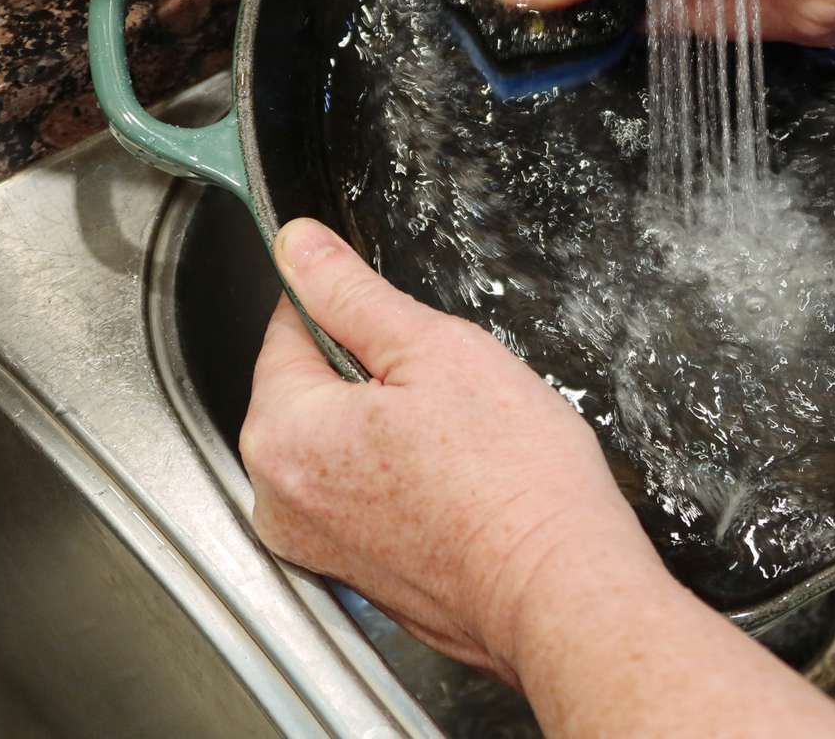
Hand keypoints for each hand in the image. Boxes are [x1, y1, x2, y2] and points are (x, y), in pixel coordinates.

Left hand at [240, 218, 658, 682]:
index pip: (287, 330)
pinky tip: (454, 483)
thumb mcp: (435, 349)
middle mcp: (278, 498)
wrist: (557, 589)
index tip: (398, 320)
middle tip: (447, 389)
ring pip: (339, 443)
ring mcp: (314, 544)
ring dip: (387, 427)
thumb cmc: (512, 482)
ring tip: (458, 441)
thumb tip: (299, 245)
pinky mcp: (353, 574)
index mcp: (283, 432)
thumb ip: (352, 292)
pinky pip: (361, 495)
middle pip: (310, 391)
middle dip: (373, 374)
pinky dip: (398, 479)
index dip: (349, 309)